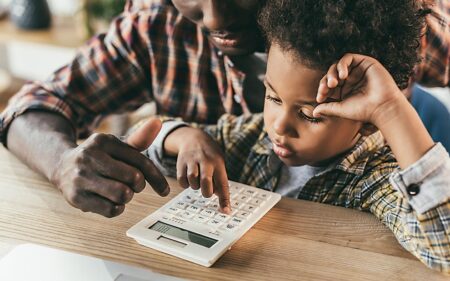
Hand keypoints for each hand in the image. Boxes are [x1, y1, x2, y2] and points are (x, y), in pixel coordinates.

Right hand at [51, 118, 169, 216]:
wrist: (61, 166)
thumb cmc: (99, 157)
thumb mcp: (117, 146)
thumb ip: (139, 138)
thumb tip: (158, 122)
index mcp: (103, 141)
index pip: (141, 161)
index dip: (156, 178)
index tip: (165, 191)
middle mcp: (90, 156)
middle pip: (134, 178)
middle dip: (138, 186)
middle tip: (132, 185)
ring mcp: (81, 177)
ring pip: (123, 195)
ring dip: (127, 197)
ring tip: (119, 191)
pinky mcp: (76, 197)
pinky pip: (111, 210)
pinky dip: (117, 208)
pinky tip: (111, 201)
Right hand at [168, 127, 230, 213]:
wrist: (194, 137)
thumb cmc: (209, 156)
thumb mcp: (219, 164)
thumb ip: (220, 181)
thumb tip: (222, 201)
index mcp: (218, 163)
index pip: (223, 183)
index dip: (224, 199)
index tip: (226, 211)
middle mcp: (206, 160)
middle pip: (206, 181)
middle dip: (206, 192)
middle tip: (206, 192)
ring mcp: (192, 160)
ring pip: (192, 180)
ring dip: (195, 187)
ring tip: (197, 182)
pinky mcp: (181, 162)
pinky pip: (182, 180)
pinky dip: (185, 184)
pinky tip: (189, 179)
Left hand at [313, 53, 406, 126]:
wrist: (383, 107)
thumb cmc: (363, 111)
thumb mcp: (341, 109)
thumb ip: (327, 108)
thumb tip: (313, 112)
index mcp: (345, 90)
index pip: (328, 86)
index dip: (322, 90)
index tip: (320, 98)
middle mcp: (351, 80)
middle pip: (331, 75)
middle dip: (326, 81)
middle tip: (326, 89)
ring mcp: (357, 71)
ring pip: (338, 66)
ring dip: (332, 73)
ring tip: (334, 83)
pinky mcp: (365, 63)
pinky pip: (348, 58)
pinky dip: (342, 65)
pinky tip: (342, 76)